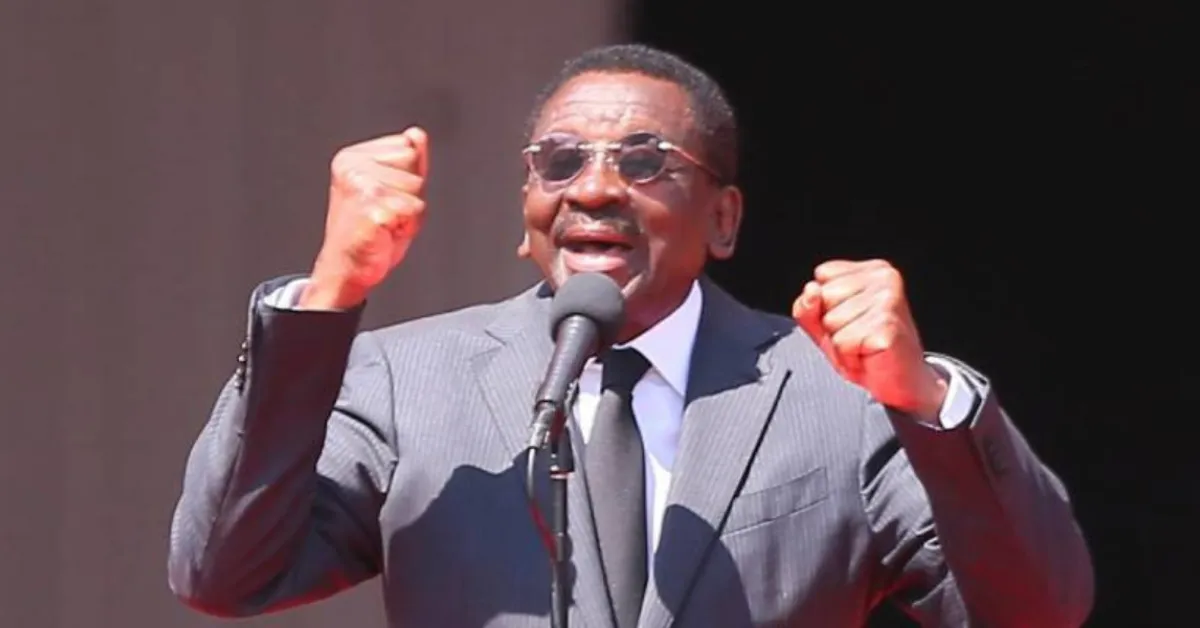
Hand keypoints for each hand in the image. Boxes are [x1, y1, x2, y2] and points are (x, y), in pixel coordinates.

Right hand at [301, 127, 429, 308]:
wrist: (347, 270)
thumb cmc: (370, 233)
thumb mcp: (393, 190)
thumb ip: (408, 161)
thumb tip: (416, 134)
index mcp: (352, 156)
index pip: (408, 147)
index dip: (406, 178)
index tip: (385, 199)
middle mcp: (352, 166)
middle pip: (413, 164)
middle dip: (410, 194)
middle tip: (386, 215)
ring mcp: (360, 185)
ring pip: (416, 187)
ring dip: (409, 212)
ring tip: (386, 224)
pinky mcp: (371, 207)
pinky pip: (414, 209)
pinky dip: (408, 227)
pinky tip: (386, 234)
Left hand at [791, 259, 947, 421]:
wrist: (901, 382)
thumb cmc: (864, 350)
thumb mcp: (823, 324)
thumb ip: (807, 305)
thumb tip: (811, 291)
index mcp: (873, 269)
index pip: (822, 275)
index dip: (826, 305)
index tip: (851, 319)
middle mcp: (884, 277)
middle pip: (824, 296)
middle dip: (832, 325)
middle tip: (858, 335)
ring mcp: (887, 300)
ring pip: (831, 320)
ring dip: (840, 343)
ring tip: (864, 345)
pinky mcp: (887, 325)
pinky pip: (841, 342)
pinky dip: (848, 357)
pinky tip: (869, 355)